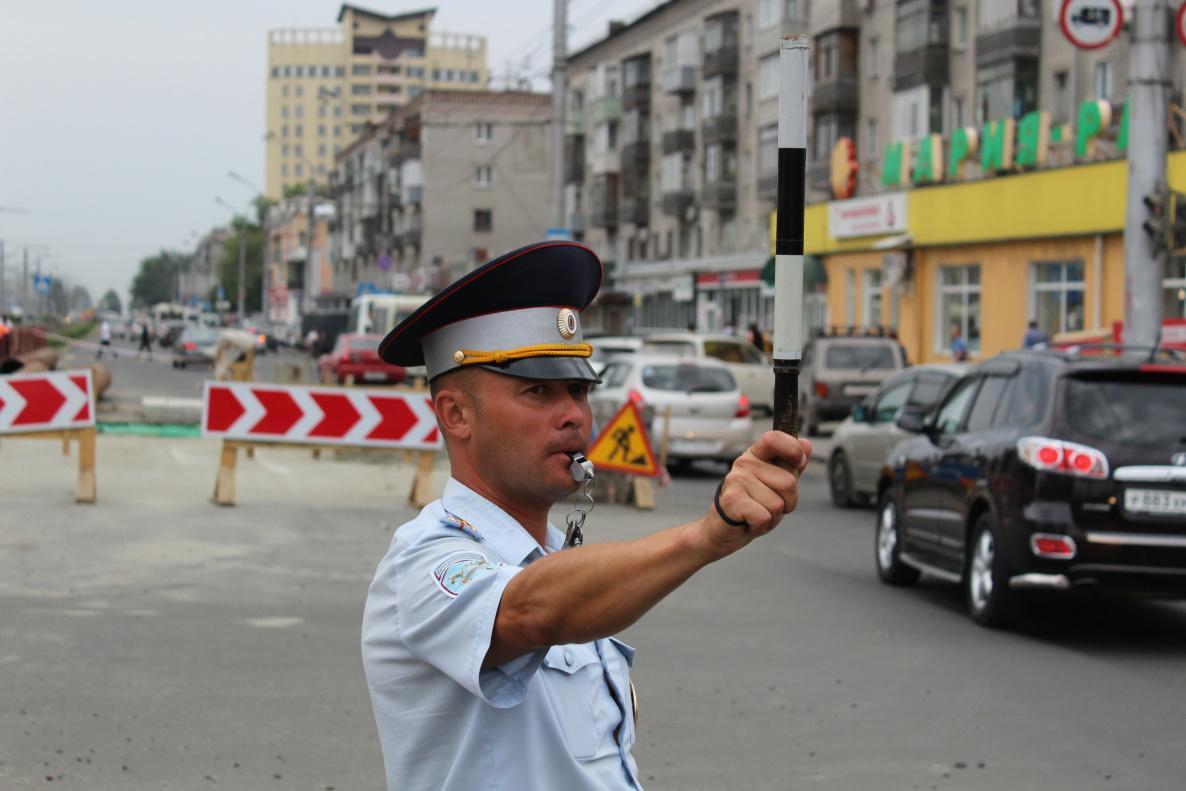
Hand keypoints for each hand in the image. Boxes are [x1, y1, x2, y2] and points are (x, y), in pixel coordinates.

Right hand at [695, 432, 811, 558]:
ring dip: (773, 516)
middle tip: (770, 505)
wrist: (725, 528)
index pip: (774, 439)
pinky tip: (749, 521)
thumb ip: (792, 465)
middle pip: (788, 483)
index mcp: (757, 455)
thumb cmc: (754, 504)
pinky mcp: (732, 500)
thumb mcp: (777, 484)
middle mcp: (744, 463)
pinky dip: (761, 525)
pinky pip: (764, 517)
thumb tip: (806, 443)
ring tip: (757, 513)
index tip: (799, 463)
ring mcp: (736, 480)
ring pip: (778, 504)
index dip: (793, 450)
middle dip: (788, 502)